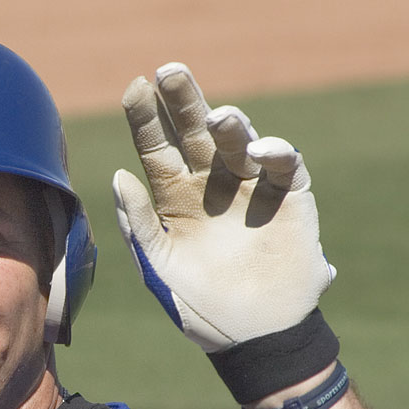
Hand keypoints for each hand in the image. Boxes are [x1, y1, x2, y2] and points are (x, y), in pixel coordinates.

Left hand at [113, 63, 335, 352]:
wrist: (256, 338)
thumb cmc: (201, 308)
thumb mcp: (159, 268)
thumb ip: (139, 225)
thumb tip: (119, 177)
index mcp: (175, 198)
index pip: (156, 149)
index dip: (145, 119)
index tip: (134, 88)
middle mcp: (211, 184)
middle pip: (193, 132)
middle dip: (183, 101)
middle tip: (170, 71)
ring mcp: (250, 187)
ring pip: (237, 140)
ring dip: (229, 124)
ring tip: (217, 117)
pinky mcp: (289, 197)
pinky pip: (283, 164)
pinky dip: (273, 151)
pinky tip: (259, 150)